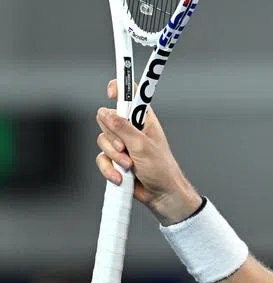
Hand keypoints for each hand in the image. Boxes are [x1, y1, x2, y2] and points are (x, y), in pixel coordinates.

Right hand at [96, 79, 200, 224]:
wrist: (161, 194)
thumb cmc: (160, 168)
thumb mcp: (142, 145)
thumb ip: (123, 128)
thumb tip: (106, 113)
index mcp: (144, 119)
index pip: (130, 95)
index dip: (119, 88)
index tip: (110, 92)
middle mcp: (131, 128)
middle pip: (106, 119)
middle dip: (113, 137)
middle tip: (126, 149)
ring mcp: (122, 143)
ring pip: (102, 140)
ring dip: (113, 157)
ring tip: (128, 166)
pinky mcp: (115, 159)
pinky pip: (101, 158)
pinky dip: (108, 169)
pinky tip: (120, 177)